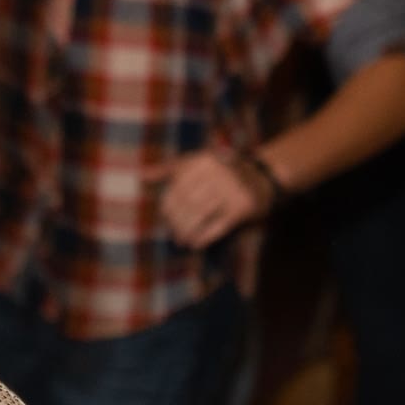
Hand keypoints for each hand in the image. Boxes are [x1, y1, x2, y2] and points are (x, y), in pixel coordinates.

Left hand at [146, 149, 272, 247]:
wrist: (262, 177)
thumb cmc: (222, 171)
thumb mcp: (198, 162)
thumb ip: (170, 168)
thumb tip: (142, 176)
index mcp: (203, 161)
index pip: (177, 189)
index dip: (168, 208)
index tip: (166, 219)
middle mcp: (218, 173)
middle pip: (187, 204)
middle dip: (177, 222)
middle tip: (174, 234)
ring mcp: (231, 190)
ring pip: (200, 216)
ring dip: (188, 232)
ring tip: (182, 240)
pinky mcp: (242, 207)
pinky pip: (218, 226)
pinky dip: (204, 237)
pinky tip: (196, 243)